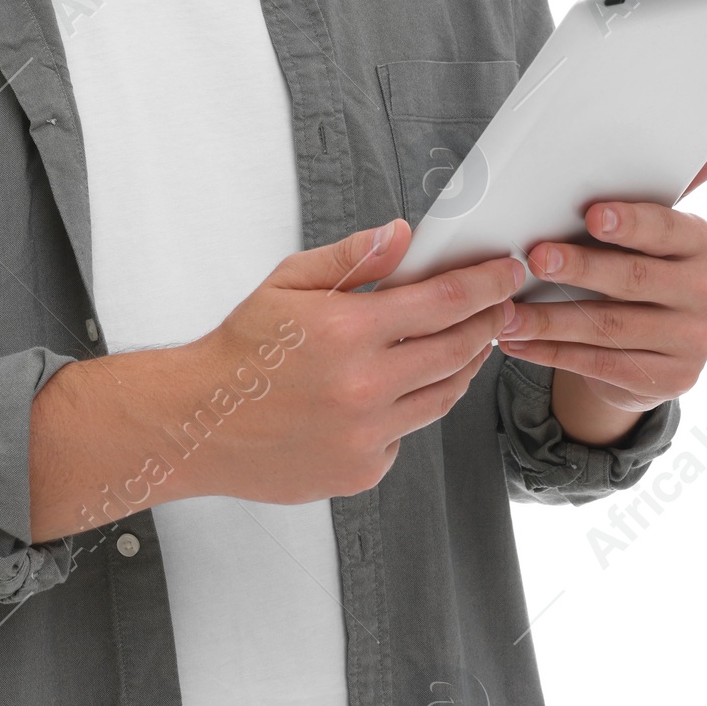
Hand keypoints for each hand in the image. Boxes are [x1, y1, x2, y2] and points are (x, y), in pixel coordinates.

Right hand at [182, 218, 524, 504]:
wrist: (200, 423)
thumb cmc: (241, 352)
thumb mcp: (288, 284)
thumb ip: (352, 258)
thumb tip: (401, 235)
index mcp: (347, 331)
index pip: (443, 302)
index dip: (485, 284)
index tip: (506, 274)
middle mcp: (364, 386)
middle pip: (457, 350)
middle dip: (487, 322)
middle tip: (498, 307)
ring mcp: (366, 435)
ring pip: (442, 395)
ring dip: (461, 366)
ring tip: (463, 343)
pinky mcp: (362, 470)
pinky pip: (407, 434)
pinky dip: (410, 409)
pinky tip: (395, 390)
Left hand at [498, 137, 706, 444]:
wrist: (654, 349)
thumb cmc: (638, 269)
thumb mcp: (649, 232)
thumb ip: (658, 191)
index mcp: (704, 243)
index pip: (667, 229)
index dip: (631, 223)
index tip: (591, 215)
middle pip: (634, 279)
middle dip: (579, 268)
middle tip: (533, 259)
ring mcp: (694, 341)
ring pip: (609, 327)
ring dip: (550, 319)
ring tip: (505, 312)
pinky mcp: (671, 380)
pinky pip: (601, 365)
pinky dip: (552, 353)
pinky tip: (516, 342)